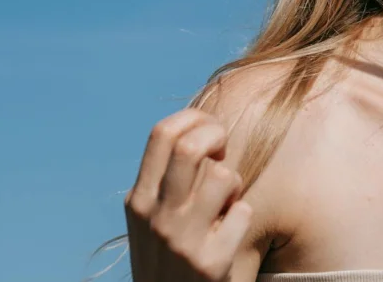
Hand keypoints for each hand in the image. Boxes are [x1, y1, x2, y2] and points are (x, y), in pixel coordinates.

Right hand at [124, 109, 252, 281]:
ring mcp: (182, 241)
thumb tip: (200, 129)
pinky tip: (230, 233)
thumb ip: (167, 180)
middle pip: (190, 147)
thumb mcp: (151, 218)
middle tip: (223, 153)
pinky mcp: (210, 264)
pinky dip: (242, 217)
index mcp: (138, 200)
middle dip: (217, 137)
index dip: (194, 119)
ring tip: (226, 204)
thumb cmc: (169, 255)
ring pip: (223, 177)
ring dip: (234, 185)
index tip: (209, 130)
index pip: (162, 133)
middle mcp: (155, 217)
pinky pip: (243, 212)